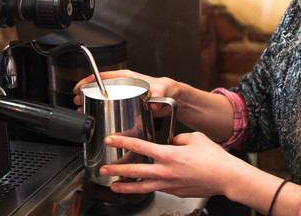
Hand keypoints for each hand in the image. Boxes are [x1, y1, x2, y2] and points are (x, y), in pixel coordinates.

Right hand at [73, 69, 176, 114]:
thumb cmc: (167, 89)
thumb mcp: (162, 87)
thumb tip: (152, 101)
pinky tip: (97, 118)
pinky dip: (102, 112)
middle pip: (99, 87)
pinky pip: (112, 108)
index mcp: (127, 77)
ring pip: (103, 98)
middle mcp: (123, 86)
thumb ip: (158, 92)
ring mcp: (124, 97)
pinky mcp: (128, 107)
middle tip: (78, 100)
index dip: (89, 80)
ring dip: (92, 103)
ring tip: (83, 109)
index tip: (80, 86)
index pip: (104, 75)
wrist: (173, 100)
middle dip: (86, 93)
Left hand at [99, 132, 238, 197]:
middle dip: (116, 169)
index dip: (122, 142)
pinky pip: (155, 189)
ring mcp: (169, 183)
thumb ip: (177, 138)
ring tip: (113, 186)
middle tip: (103, 168)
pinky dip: (144, 188)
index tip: (110, 140)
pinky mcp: (174, 192)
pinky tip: (138, 187)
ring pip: (141, 187)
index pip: (139, 146)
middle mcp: (165, 170)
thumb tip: (170, 141)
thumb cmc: (213, 158)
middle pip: (134, 170)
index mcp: (168, 154)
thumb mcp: (194, 138)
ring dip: (125, 186)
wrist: (227, 177)